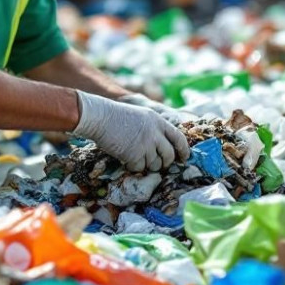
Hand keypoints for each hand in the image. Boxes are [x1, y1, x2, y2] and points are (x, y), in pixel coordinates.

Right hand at [72, 91, 190, 171]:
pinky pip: (139, 167)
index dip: (183, 150)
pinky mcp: (135, 154)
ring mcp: (146, 144)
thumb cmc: (116, 117)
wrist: (100, 116)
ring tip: (134, 156)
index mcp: (158, 121)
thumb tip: (162, 148)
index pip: (178, 138)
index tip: (184, 158)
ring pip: (154, 164)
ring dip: (146, 164)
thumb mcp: (140, 116)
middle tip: (158, 165)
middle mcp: (155, 133)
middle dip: (165, 163)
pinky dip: (132, 166)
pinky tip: (125, 158)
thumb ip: (153, 129)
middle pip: (169, 155)